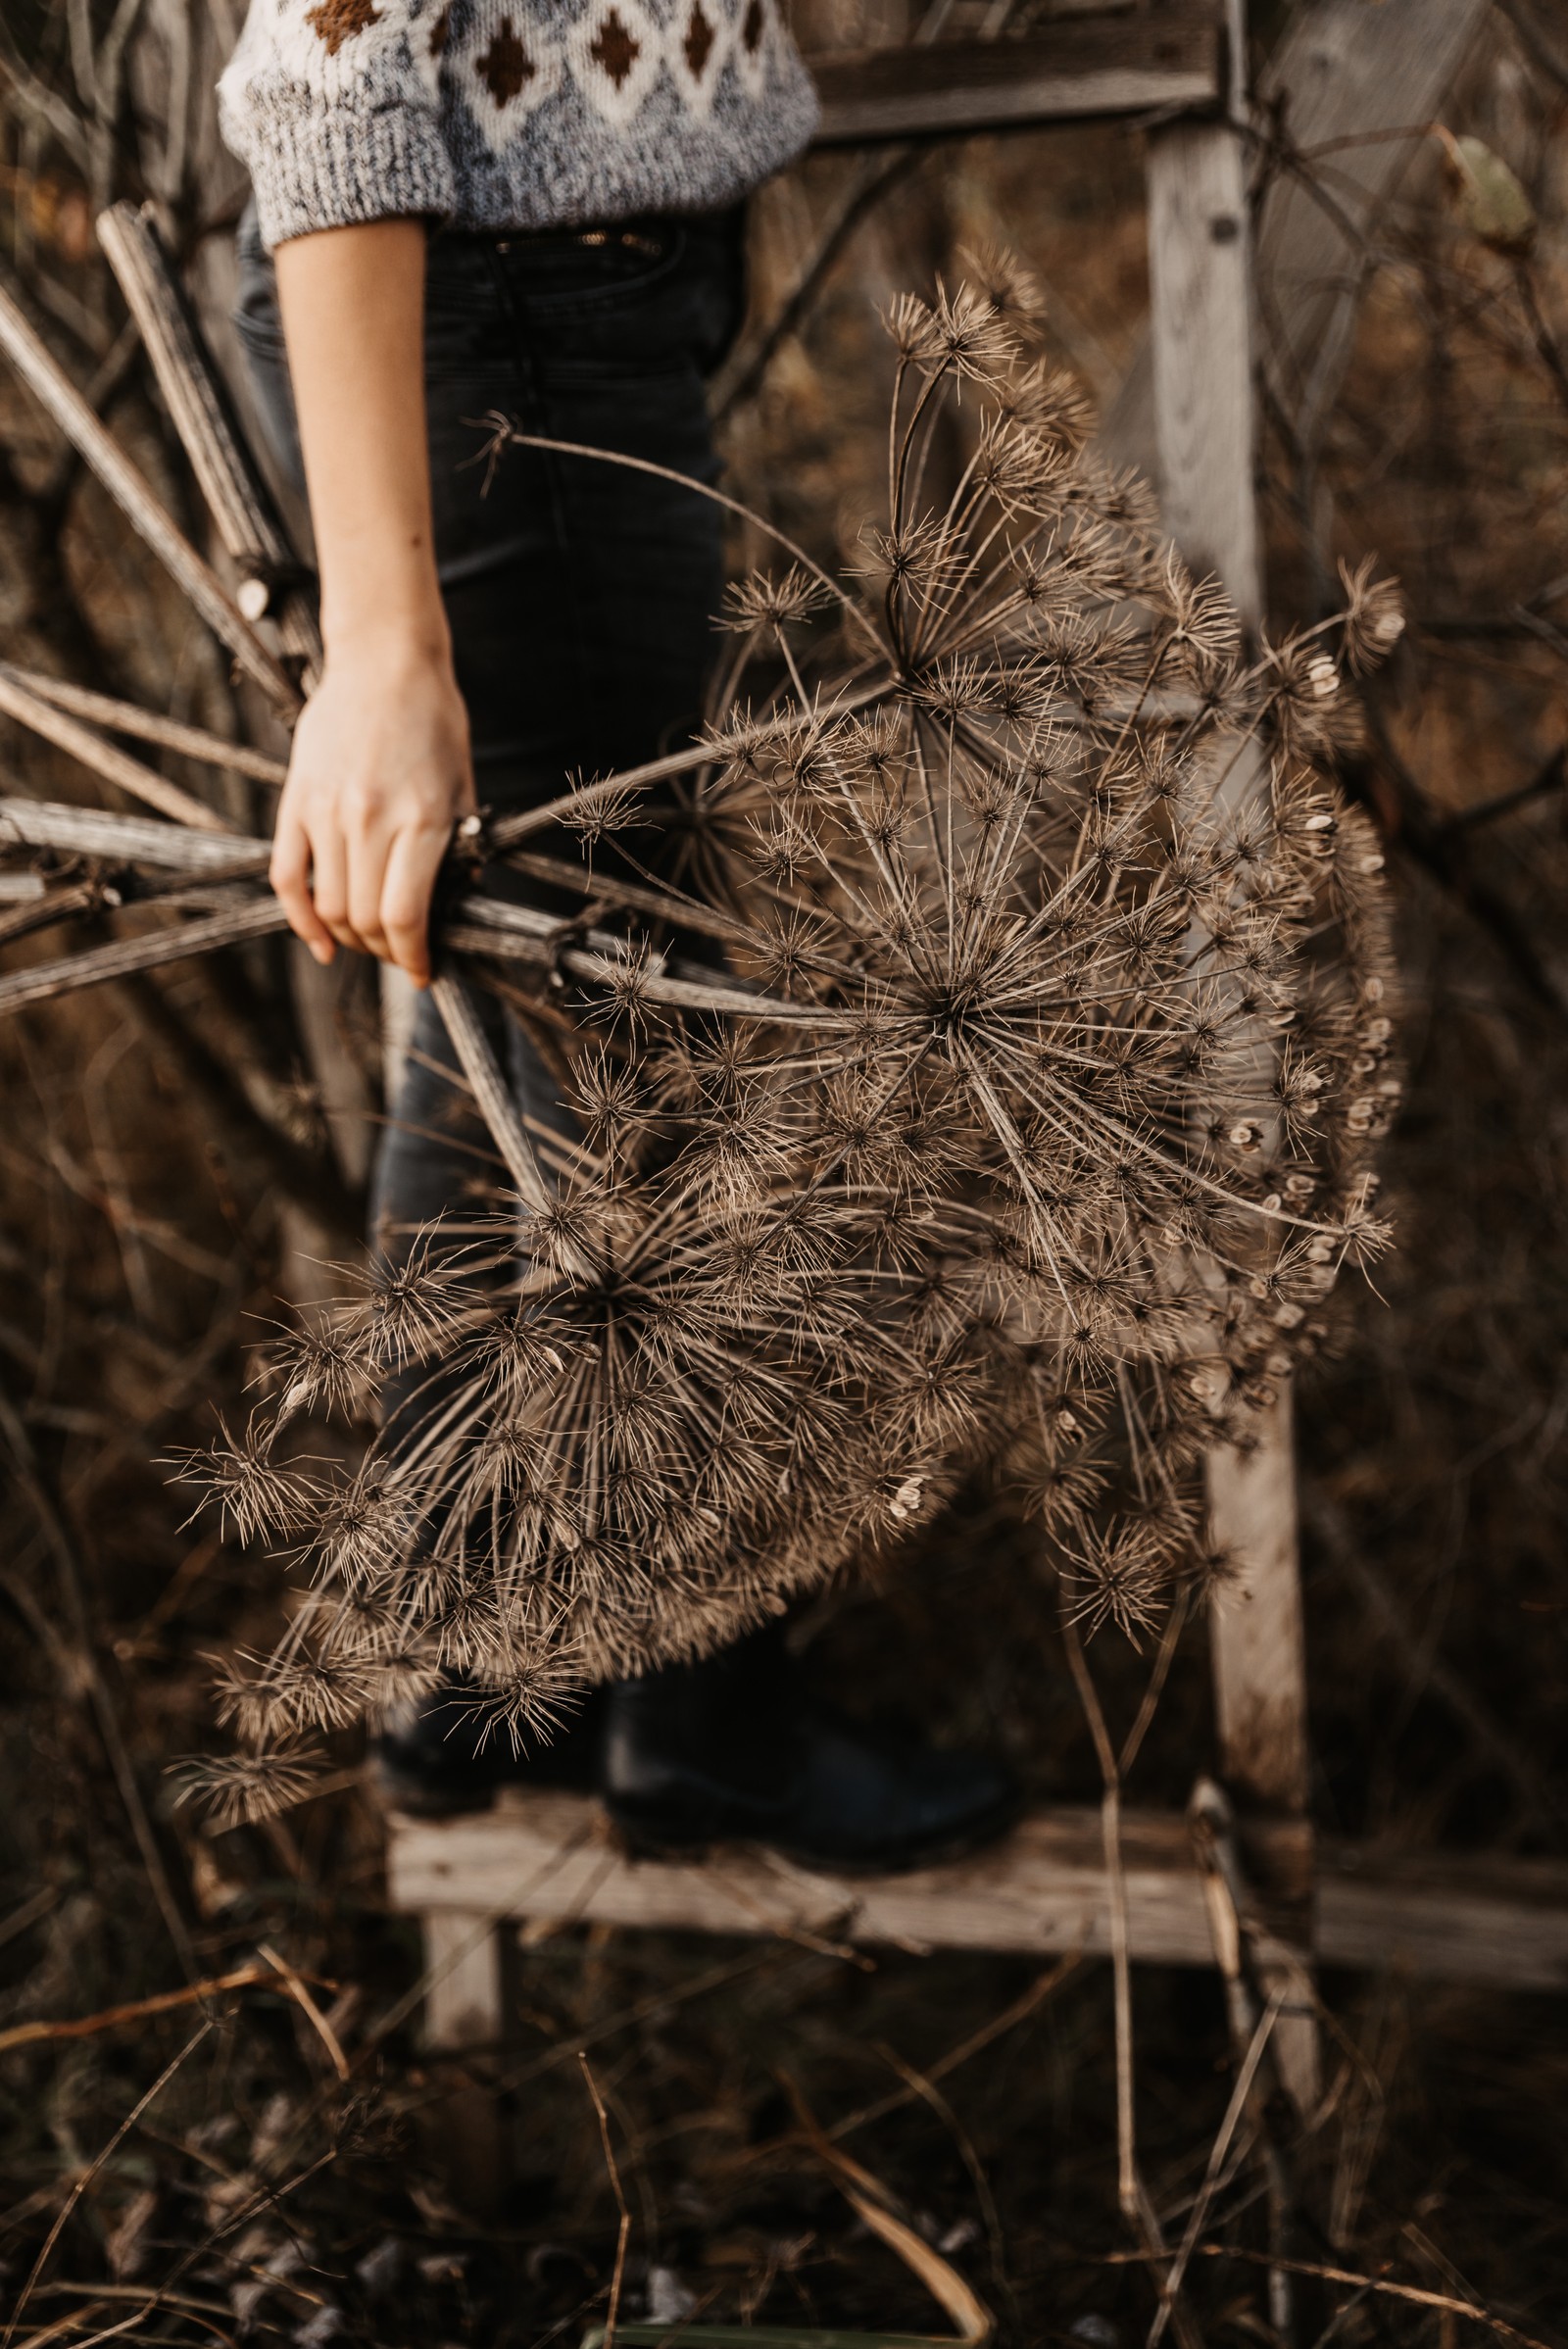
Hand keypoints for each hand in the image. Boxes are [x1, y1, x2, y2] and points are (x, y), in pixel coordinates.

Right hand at [270, 634, 474, 987]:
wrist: (385, 660)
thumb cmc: (435, 722)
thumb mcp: (462, 787)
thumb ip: (456, 848)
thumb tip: (448, 909)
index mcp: (420, 820)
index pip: (405, 918)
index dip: (413, 958)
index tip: (422, 972)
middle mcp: (369, 820)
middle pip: (364, 920)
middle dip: (384, 951)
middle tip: (399, 954)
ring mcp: (326, 812)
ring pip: (327, 906)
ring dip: (348, 938)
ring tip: (367, 940)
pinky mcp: (296, 802)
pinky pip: (286, 877)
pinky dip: (299, 918)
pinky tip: (319, 941)